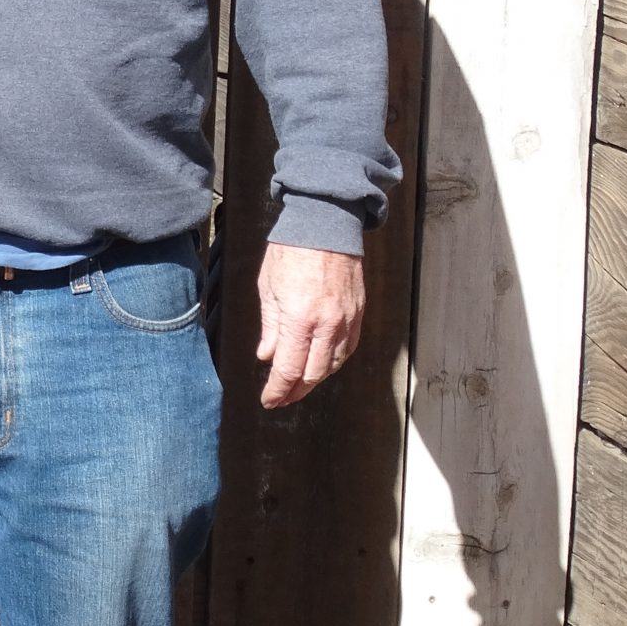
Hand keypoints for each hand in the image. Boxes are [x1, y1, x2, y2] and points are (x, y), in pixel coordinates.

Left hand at [256, 242, 364, 407]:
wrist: (325, 225)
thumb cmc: (291, 252)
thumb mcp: (269, 289)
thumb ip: (270, 327)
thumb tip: (267, 355)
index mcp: (299, 319)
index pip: (289, 369)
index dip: (278, 390)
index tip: (269, 400)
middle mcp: (327, 325)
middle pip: (314, 374)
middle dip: (296, 392)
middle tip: (282, 398)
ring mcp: (347, 321)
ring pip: (333, 365)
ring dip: (315, 379)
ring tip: (299, 385)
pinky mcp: (359, 314)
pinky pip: (348, 348)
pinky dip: (334, 362)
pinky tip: (321, 364)